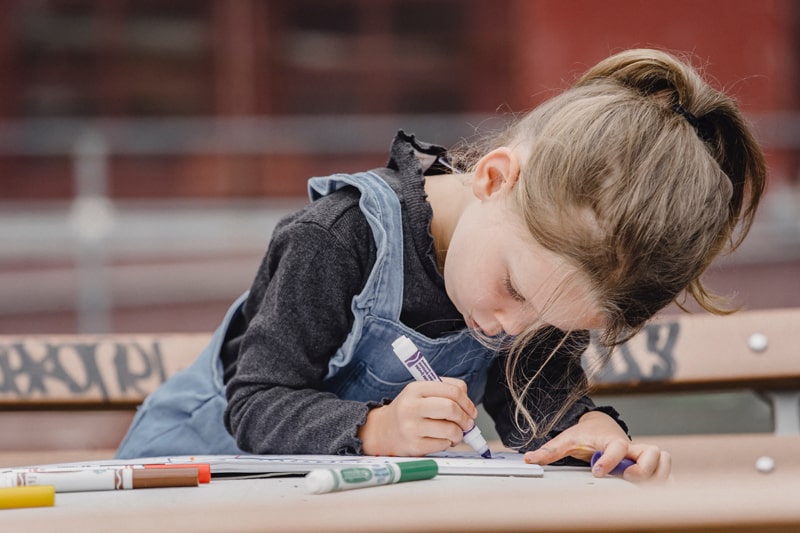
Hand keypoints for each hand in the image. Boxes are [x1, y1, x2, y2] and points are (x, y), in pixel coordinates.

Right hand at [358, 377, 477, 456]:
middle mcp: (411, 406)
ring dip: (459, 433)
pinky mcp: (414, 446)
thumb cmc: (409, 410)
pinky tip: (442, 440)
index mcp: (415, 389)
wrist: (383, 431)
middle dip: (465, 418)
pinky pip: (443, 444)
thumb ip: (444, 391)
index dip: (467, 401)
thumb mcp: (421, 393)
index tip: (471, 410)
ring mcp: (411, 427)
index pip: (452, 390)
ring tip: (455, 433)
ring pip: (451, 430)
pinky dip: (448, 443)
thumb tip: (468, 404)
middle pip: (452, 408)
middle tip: (467, 423)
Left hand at [522, 410, 671, 482]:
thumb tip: (529, 458)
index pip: (617, 447)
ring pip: (664, 459)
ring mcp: (641, 454)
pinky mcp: (648, 463)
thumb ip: (550, 450)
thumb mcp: (566, 440)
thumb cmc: (585, 434)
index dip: (610, 461)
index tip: (598, 471)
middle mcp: (630, 446)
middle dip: (643, 469)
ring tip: (641, 486)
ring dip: (658, 474)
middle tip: (627, 478)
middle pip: (652, 452)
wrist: (600, 425)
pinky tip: (656, 494)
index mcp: (610, 440)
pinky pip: (667, 470)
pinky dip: (666, 480)